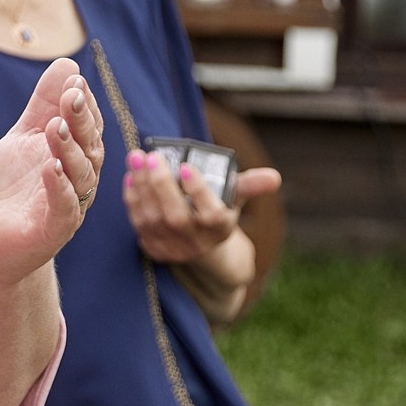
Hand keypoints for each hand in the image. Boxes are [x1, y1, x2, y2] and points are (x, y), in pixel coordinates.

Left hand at [0, 59, 103, 285]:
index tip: (72, 80)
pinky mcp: (52, 231)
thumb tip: (67, 64)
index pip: (87, 125)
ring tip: (55, 126)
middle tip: (71, 95)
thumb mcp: (23, 139)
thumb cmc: (11, 188)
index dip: (83, 103)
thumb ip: (43, 106)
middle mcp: (79, 181)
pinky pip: (63, 208)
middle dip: (81, 120)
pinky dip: (59, 187)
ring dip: (69, 148)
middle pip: (89, 146)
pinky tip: (50, 167)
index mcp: (75, 156)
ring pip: (80, 175)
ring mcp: (69, 207)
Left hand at [124, 152, 280, 264]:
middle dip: (161, 185)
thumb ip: (250, 185)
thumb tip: (274, 177)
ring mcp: (172, 247)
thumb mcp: (236, 200)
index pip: (212, 214)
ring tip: (137, 158)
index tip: (185, 166)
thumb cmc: (218, 212)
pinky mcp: (152, 247)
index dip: (198, 191)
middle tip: (153, 156)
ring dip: (142, 186)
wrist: (201, 249)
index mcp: (221, 229)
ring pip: (152, 218)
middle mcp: (196, 242)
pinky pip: (138, 223)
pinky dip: (132, 198)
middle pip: (176, 216)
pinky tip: (131, 176)